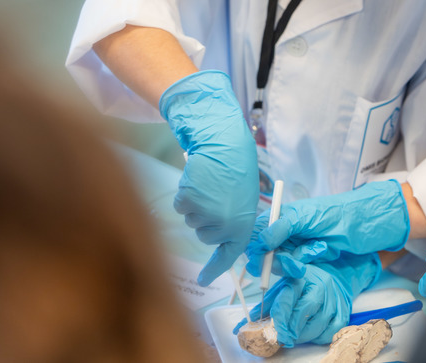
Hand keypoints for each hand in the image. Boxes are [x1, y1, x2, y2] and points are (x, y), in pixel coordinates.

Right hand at [159, 70, 258, 285]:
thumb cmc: (237, 168)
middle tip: (217, 196)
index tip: (203, 280)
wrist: (225, 143)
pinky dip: (186, 194)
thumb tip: (222, 238)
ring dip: (197, 204)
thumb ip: (235, 220)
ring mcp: (205, 214)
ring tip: (210, 184)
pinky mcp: (188, 201)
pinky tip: (198, 180)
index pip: (229, 255)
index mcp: (243, 225)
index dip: (215, 269)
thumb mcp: (244, 199)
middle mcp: (224, 225)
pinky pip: (181, 206)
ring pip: (192, 220)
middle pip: (204, 235)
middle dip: (207, 219)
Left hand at [232, 252, 381, 345]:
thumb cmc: (303, 283)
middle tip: (281, 338)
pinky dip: (317, 338)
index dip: (279, 317)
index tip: (272, 330)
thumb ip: (264, 305)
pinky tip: (309, 334)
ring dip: (302, 336)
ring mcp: (333, 301)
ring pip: (317, 325)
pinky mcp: (342, 314)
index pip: (289, 297)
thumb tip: (241, 326)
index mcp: (302, 277)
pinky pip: (329, 333)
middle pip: (304, 312)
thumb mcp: (283, 286)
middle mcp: (320, 287)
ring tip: (293, 337)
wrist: (335, 276)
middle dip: (290, 329)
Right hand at [244, 180, 408, 275]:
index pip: (256, 234)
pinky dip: (307, 262)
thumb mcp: (308, 216)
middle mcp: (285, 231)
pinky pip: (297, 267)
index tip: (261, 261)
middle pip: (266, 253)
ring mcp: (296, 245)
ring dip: (297, 260)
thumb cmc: (340, 212)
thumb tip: (261, 240)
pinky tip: (324, 250)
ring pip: (281, 263)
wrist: (368, 224)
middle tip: (298, 263)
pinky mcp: (308, 258)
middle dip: (280, 260)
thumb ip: (283, 226)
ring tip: (320, 248)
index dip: (255, 249)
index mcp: (281, 215)